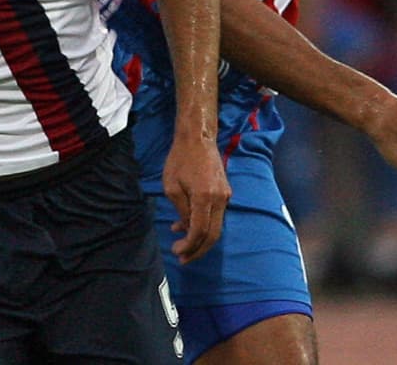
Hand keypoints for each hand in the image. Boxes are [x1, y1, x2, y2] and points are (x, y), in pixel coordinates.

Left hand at [161, 133, 229, 263]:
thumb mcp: (172, 187)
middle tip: (183, 258)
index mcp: (205, 198)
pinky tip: (187, 226)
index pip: (201, 231)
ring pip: (216, 227)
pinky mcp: (225, 192)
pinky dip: (204, 225)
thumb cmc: (180, 159)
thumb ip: (181, 210)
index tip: (177, 252)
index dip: (190, 246)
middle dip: (198, 250)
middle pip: (213, 235)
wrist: (197, 138)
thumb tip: (185, 228)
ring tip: (183, 246)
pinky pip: (216, 215)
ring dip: (200, 239)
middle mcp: (220, 199)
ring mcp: (225, 196)